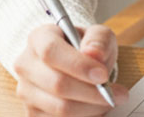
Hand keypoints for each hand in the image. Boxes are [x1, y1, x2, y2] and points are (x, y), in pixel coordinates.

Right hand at [12, 23, 126, 116]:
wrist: (76, 63)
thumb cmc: (86, 47)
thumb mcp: (98, 35)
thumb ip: (98, 39)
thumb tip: (93, 53)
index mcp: (38, 38)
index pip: (51, 51)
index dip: (78, 65)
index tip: (103, 75)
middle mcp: (26, 64)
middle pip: (57, 84)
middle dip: (92, 92)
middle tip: (118, 94)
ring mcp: (26, 91)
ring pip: (60, 108)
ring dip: (91, 107)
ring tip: (110, 100)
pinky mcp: (32, 112)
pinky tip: (95, 108)